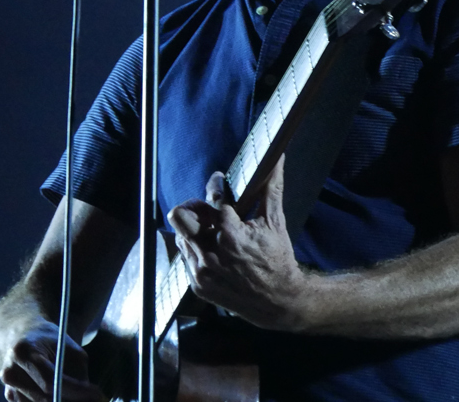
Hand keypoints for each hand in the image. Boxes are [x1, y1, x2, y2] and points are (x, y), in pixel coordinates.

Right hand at [0, 302, 101, 401]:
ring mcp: (8, 388)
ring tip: (80, 396)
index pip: (49, 380)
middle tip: (93, 399)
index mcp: (22, 352)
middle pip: (44, 399)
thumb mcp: (69, 348)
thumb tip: (94, 399)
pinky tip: (65, 396)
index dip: (75, 390)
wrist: (24, 337)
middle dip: (71, 401)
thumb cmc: (49, 340)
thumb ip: (79, 373)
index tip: (97, 394)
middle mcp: (10, 373)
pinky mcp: (11, 398)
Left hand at [167, 156, 310, 331]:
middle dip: (193, 208)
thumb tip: (277, 158)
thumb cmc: (278, 259)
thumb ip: (271, 187)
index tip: (219, 182)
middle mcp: (210, 254)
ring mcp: (202, 272)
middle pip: (180, 216)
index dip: (216, 186)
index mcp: (230, 234)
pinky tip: (215, 251)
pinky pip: (186, 258)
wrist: (278, 301)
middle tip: (208, 210)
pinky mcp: (198, 285)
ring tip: (214, 232)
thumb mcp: (276, 222)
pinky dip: (198, 250)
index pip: (211, 198)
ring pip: (181, 237)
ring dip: (196, 231)